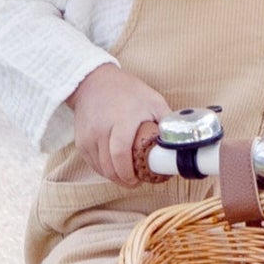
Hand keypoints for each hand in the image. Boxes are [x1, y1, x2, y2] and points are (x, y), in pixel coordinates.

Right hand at [68, 62, 171, 183]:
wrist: (94, 82)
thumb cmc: (128, 91)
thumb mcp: (153, 100)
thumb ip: (167, 120)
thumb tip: (183, 139)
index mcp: (122, 120)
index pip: (120, 154)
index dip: (129, 173)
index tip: (139, 180)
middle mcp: (101, 129)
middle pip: (109, 166)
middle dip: (123, 180)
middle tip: (136, 182)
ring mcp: (88, 136)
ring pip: (100, 168)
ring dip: (114, 176)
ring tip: (127, 176)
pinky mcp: (80, 141)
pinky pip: (92, 163)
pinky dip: (104, 169)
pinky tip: (114, 168)